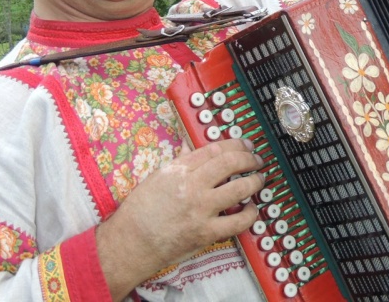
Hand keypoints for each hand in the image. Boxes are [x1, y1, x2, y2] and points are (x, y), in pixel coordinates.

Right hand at [96, 137, 263, 298]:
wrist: (130, 244)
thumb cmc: (139, 212)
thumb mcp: (156, 178)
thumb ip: (179, 163)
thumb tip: (191, 148)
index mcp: (179, 170)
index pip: (215, 149)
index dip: (235, 144)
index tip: (245, 145)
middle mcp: (192, 186)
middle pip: (230, 163)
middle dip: (249, 159)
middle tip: (256, 160)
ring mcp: (201, 210)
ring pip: (239, 188)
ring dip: (254, 181)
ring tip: (259, 179)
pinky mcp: (206, 233)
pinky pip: (238, 221)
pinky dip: (250, 213)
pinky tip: (251, 208)